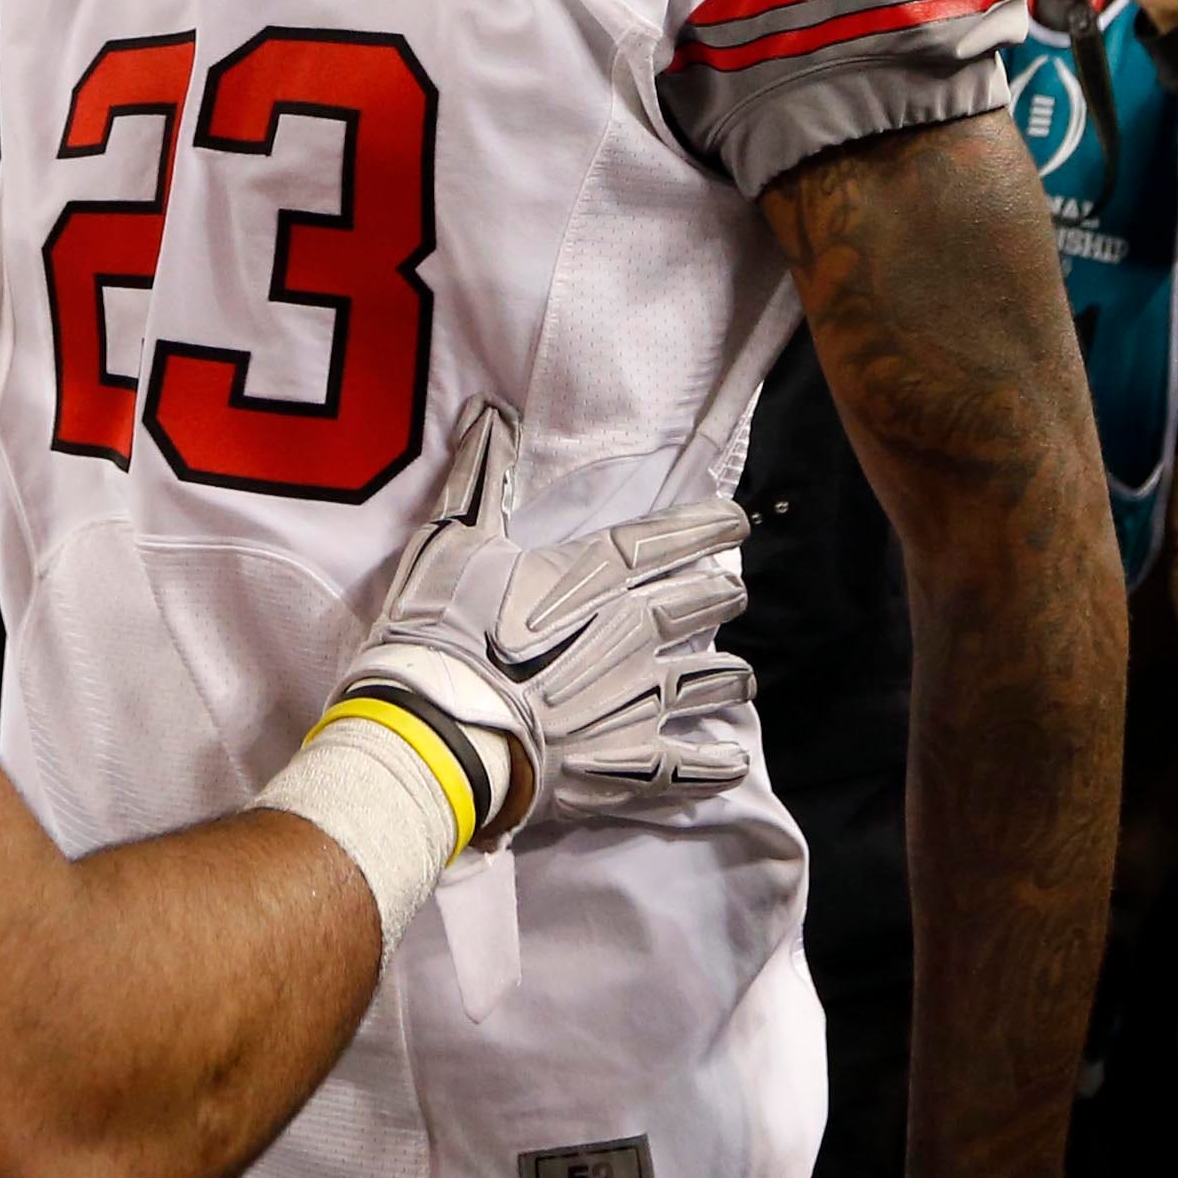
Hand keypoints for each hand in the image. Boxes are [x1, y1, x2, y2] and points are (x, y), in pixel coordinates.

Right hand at [331, 397, 753, 841]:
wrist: (441, 732)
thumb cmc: (442, 630)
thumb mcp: (452, 542)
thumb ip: (480, 478)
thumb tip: (492, 412)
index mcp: (593, 576)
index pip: (669, 538)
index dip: (708, 525)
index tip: (737, 519)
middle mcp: (632, 632)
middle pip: (702, 605)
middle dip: (720, 595)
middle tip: (728, 593)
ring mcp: (639, 701)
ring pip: (712, 682)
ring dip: (728, 676)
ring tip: (737, 676)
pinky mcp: (630, 764)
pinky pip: (693, 766)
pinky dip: (716, 763)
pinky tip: (730, 760)